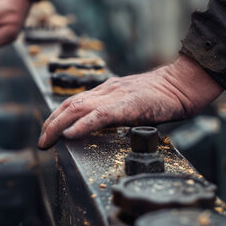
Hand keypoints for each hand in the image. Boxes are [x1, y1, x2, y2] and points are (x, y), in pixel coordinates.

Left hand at [38, 55, 222, 148]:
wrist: (184, 84)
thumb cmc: (165, 97)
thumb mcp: (134, 103)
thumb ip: (117, 111)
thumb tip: (103, 127)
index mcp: (108, 90)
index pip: (74, 102)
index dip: (57, 116)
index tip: (48, 132)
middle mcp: (107, 90)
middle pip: (70, 104)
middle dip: (51, 123)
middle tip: (41, 141)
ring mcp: (116, 95)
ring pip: (78, 108)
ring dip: (58, 125)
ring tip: (47, 140)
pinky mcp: (128, 105)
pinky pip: (99, 116)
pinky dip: (81, 125)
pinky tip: (69, 135)